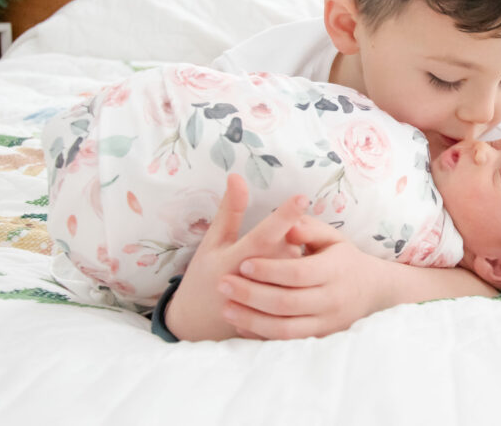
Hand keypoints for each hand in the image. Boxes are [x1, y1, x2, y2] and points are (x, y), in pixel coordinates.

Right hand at [164, 173, 307, 340]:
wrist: (199, 324)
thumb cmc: (204, 275)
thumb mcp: (213, 242)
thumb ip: (229, 211)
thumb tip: (236, 176)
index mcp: (235, 260)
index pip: (265, 235)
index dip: (284, 216)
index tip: (302, 197)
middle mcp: (255, 280)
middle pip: (288, 246)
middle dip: (292, 232)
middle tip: (280, 233)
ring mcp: (269, 298)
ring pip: (296, 264)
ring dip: (292, 253)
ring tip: (271, 260)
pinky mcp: (279, 311)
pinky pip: (299, 284)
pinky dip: (296, 272)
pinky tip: (284, 274)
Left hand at [218, 216, 389, 339]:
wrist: (371, 291)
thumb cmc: (342, 259)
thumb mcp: (332, 238)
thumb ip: (309, 228)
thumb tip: (287, 226)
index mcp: (335, 269)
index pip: (298, 272)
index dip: (269, 269)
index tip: (244, 263)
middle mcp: (332, 298)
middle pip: (287, 302)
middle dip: (252, 294)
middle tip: (223, 284)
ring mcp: (326, 322)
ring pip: (285, 328)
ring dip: (252, 319)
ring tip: (226, 308)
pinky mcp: (319, 338)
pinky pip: (286, 342)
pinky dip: (261, 336)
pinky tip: (240, 326)